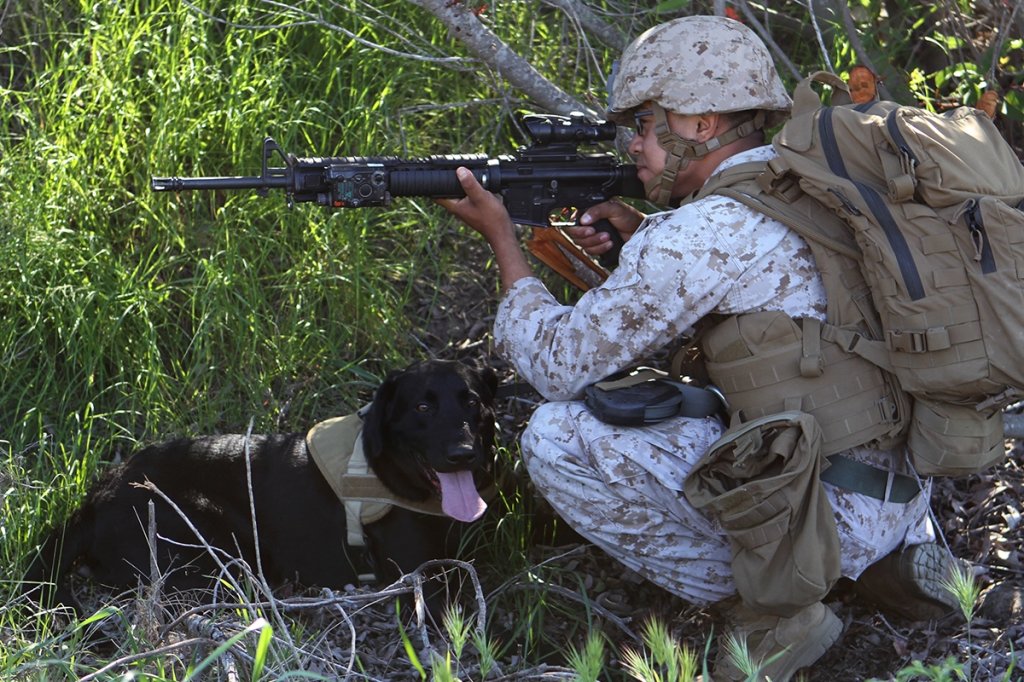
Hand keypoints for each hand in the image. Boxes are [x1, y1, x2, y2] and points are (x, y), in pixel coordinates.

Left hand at [435, 167, 532, 290]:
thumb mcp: (480, 197)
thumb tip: (460, 171)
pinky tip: (477, 183)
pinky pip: (468, 195)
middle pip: (446, 191)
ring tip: (463, 172)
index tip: (433, 173)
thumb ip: (470, 184)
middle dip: (447, 180)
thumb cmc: (492, 219)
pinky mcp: (474, 208)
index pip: (436, 194)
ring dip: (460, 183)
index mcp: (454, 205)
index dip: (432, 183)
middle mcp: (458, 207)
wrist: (503, 232)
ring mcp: (466, 208)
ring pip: (458, 193)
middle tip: (448, 169)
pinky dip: (470, 188)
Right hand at [564, 200, 644, 257]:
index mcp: (589, 212)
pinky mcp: (598, 247)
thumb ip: (598, 210)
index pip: (573, 222)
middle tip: (599, 233)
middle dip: (588, 237)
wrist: (640, 231)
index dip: (577, 229)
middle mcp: (589, 224)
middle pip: (575, 236)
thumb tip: (583, 219)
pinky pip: (591, 252)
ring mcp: (593, 237)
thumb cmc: (629, 217)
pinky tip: (609, 244)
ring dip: (596, 243)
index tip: (589, 230)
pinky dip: (600, 249)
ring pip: (583, 245)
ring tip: (608, 237)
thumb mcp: (614, 208)